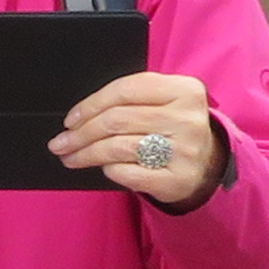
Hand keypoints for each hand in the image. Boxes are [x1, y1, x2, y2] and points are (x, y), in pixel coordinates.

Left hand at [52, 69, 221, 205]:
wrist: (207, 164)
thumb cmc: (174, 129)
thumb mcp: (164, 102)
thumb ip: (131, 99)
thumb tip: (79, 116)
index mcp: (184, 90)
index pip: (125, 90)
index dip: (91, 104)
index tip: (70, 119)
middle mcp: (187, 119)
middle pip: (117, 120)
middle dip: (81, 133)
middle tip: (61, 143)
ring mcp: (185, 151)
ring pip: (118, 147)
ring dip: (87, 154)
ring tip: (71, 157)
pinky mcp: (177, 179)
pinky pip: (128, 173)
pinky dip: (110, 170)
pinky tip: (104, 168)